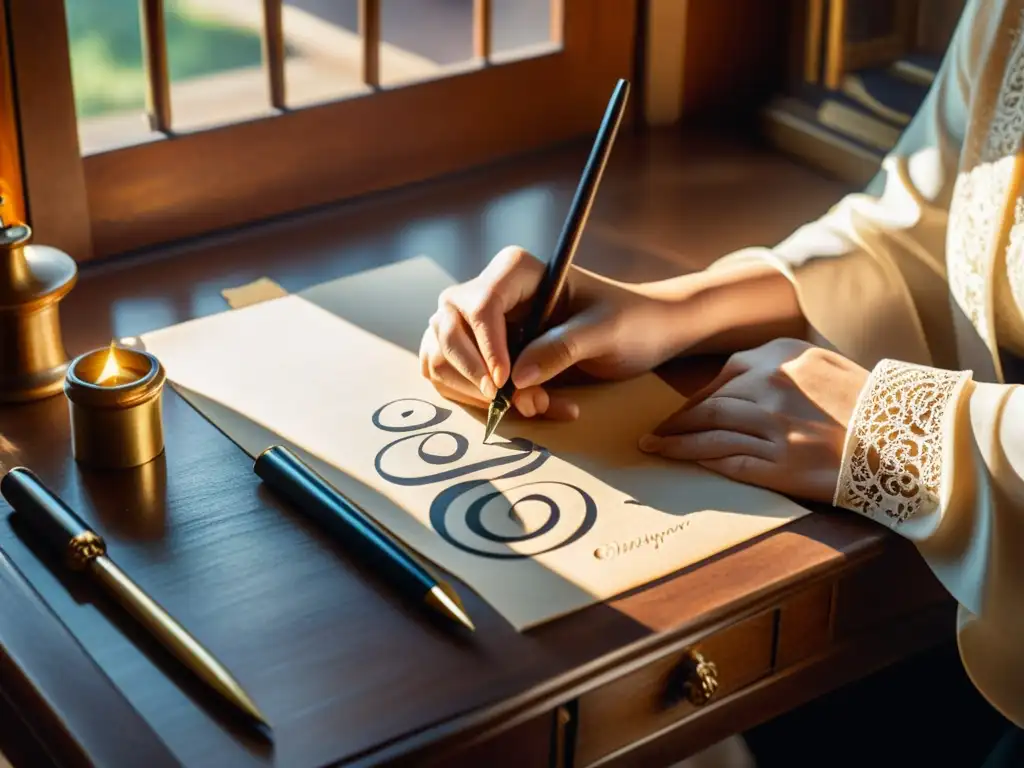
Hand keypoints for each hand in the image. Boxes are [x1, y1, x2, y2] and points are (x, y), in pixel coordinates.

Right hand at [419, 245, 678, 418]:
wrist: (642, 333)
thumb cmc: (629, 321)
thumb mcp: (605, 331)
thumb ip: (562, 348)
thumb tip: (517, 378)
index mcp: (516, 271)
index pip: (480, 304)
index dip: (486, 345)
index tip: (505, 381)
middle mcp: (488, 291)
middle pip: (448, 328)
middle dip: (477, 374)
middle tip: (523, 403)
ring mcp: (476, 323)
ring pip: (441, 355)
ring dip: (477, 393)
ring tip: (535, 406)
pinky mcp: (477, 352)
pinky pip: (450, 376)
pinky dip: (476, 401)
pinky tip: (524, 406)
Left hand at [639, 338, 868, 501]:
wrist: (911, 442)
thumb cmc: (873, 407)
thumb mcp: (828, 367)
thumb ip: (786, 368)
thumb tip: (744, 380)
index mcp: (785, 356)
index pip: (726, 376)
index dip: (698, 397)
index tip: (682, 409)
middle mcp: (774, 386)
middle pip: (711, 404)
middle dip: (678, 420)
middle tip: (655, 431)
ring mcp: (774, 426)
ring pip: (710, 431)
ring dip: (676, 441)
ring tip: (654, 447)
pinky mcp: (778, 463)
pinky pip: (727, 460)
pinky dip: (699, 460)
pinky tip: (681, 461)